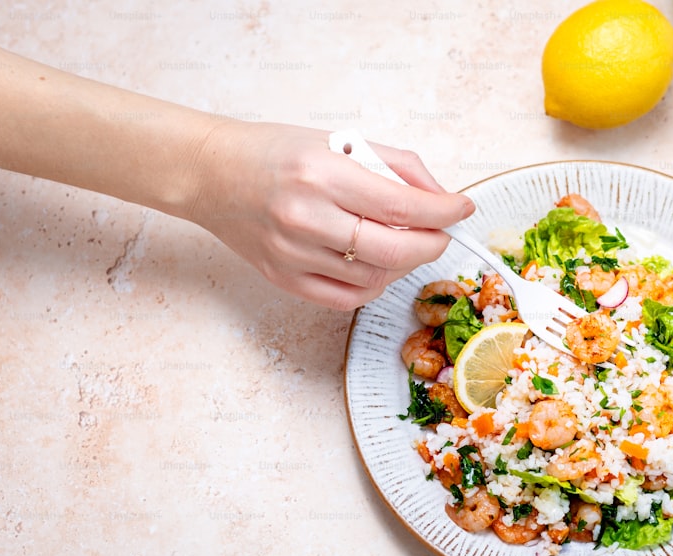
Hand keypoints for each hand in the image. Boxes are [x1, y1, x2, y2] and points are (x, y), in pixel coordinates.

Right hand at [187, 122, 474, 309]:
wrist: (211, 173)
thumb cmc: (276, 153)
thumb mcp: (339, 140)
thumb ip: (396, 165)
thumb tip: (440, 197)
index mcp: (322, 174)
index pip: (403, 207)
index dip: (443, 212)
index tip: (462, 209)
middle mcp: (306, 217)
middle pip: (395, 251)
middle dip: (432, 244)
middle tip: (441, 232)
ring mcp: (293, 254)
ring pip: (375, 278)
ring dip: (403, 265)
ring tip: (403, 243)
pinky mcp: (284, 280)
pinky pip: (347, 298)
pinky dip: (374, 285)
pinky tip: (377, 265)